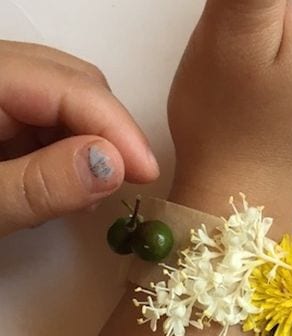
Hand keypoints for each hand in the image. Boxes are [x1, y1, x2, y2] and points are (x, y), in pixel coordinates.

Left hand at [0, 40, 158, 236]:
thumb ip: (41, 183)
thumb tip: (113, 164)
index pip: (69, 86)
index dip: (117, 129)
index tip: (148, 173)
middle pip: (75, 82)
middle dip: (108, 132)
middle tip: (126, 181)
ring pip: (66, 99)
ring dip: (90, 144)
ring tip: (85, 194)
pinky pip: (46, 116)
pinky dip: (67, 151)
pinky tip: (62, 183)